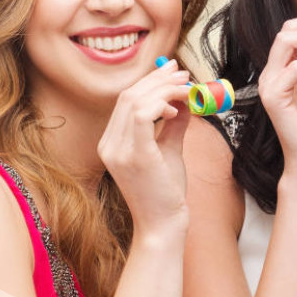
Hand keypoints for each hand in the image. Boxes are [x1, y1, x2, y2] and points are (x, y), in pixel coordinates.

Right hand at [97, 58, 191, 236]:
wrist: (163, 225)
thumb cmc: (165, 191)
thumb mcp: (168, 149)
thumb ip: (173, 124)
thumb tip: (184, 99)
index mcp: (112, 143)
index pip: (126, 101)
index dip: (150, 81)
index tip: (172, 71)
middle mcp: (109, 145)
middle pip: (129, 95)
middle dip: (158, 79)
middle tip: (183, 72)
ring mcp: (117, 151)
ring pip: (136, 100)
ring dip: (165, 88)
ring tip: (188, 88)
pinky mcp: (134, 156)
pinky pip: (144, 115)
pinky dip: (162, 102)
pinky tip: (178, 107)